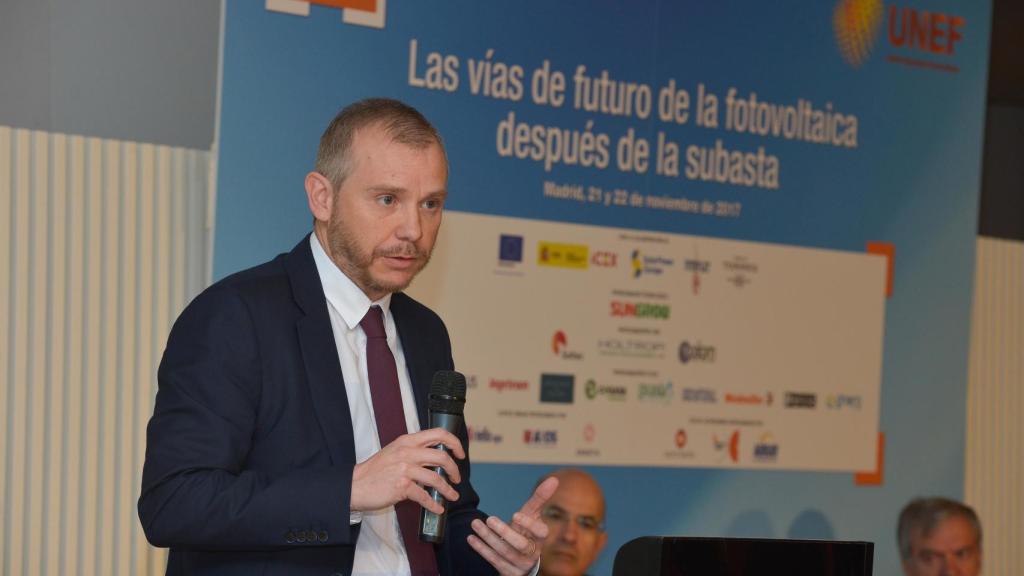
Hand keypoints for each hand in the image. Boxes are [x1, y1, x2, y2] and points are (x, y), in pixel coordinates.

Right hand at [350, 428, 464, 513]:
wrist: (355, 485)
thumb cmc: (375, 471)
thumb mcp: (395, 452)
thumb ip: (413, 451)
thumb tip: (436, 459)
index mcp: (407, 441)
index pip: (438, 433)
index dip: (454, 442)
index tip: (460, 453)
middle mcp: (407, 452)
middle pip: (442, 456)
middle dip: (455, 469)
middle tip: (457, 478)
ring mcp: (404, 469)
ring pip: (436, 478)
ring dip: (448, 489)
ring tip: (452, 496)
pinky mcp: (401, 486)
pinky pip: (424, 496)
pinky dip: (433, 504)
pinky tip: (437, 508)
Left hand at [467, 476, 559, 574]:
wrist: (521, 558)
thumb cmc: (526, 530)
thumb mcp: (532, 515)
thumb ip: (540, 498)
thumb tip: (554, 479)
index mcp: (540, 538)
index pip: (541, 532)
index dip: (529, 524)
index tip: (514, 514)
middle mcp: (533, 553)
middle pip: (521, 545)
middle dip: (504, 532)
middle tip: (489, 519)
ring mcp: (521, 564)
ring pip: (504, 552)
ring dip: (488, 538)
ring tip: (475, 524)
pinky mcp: (509, 572)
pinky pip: (494, 561)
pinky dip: (482, 549)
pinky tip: (471, 538)